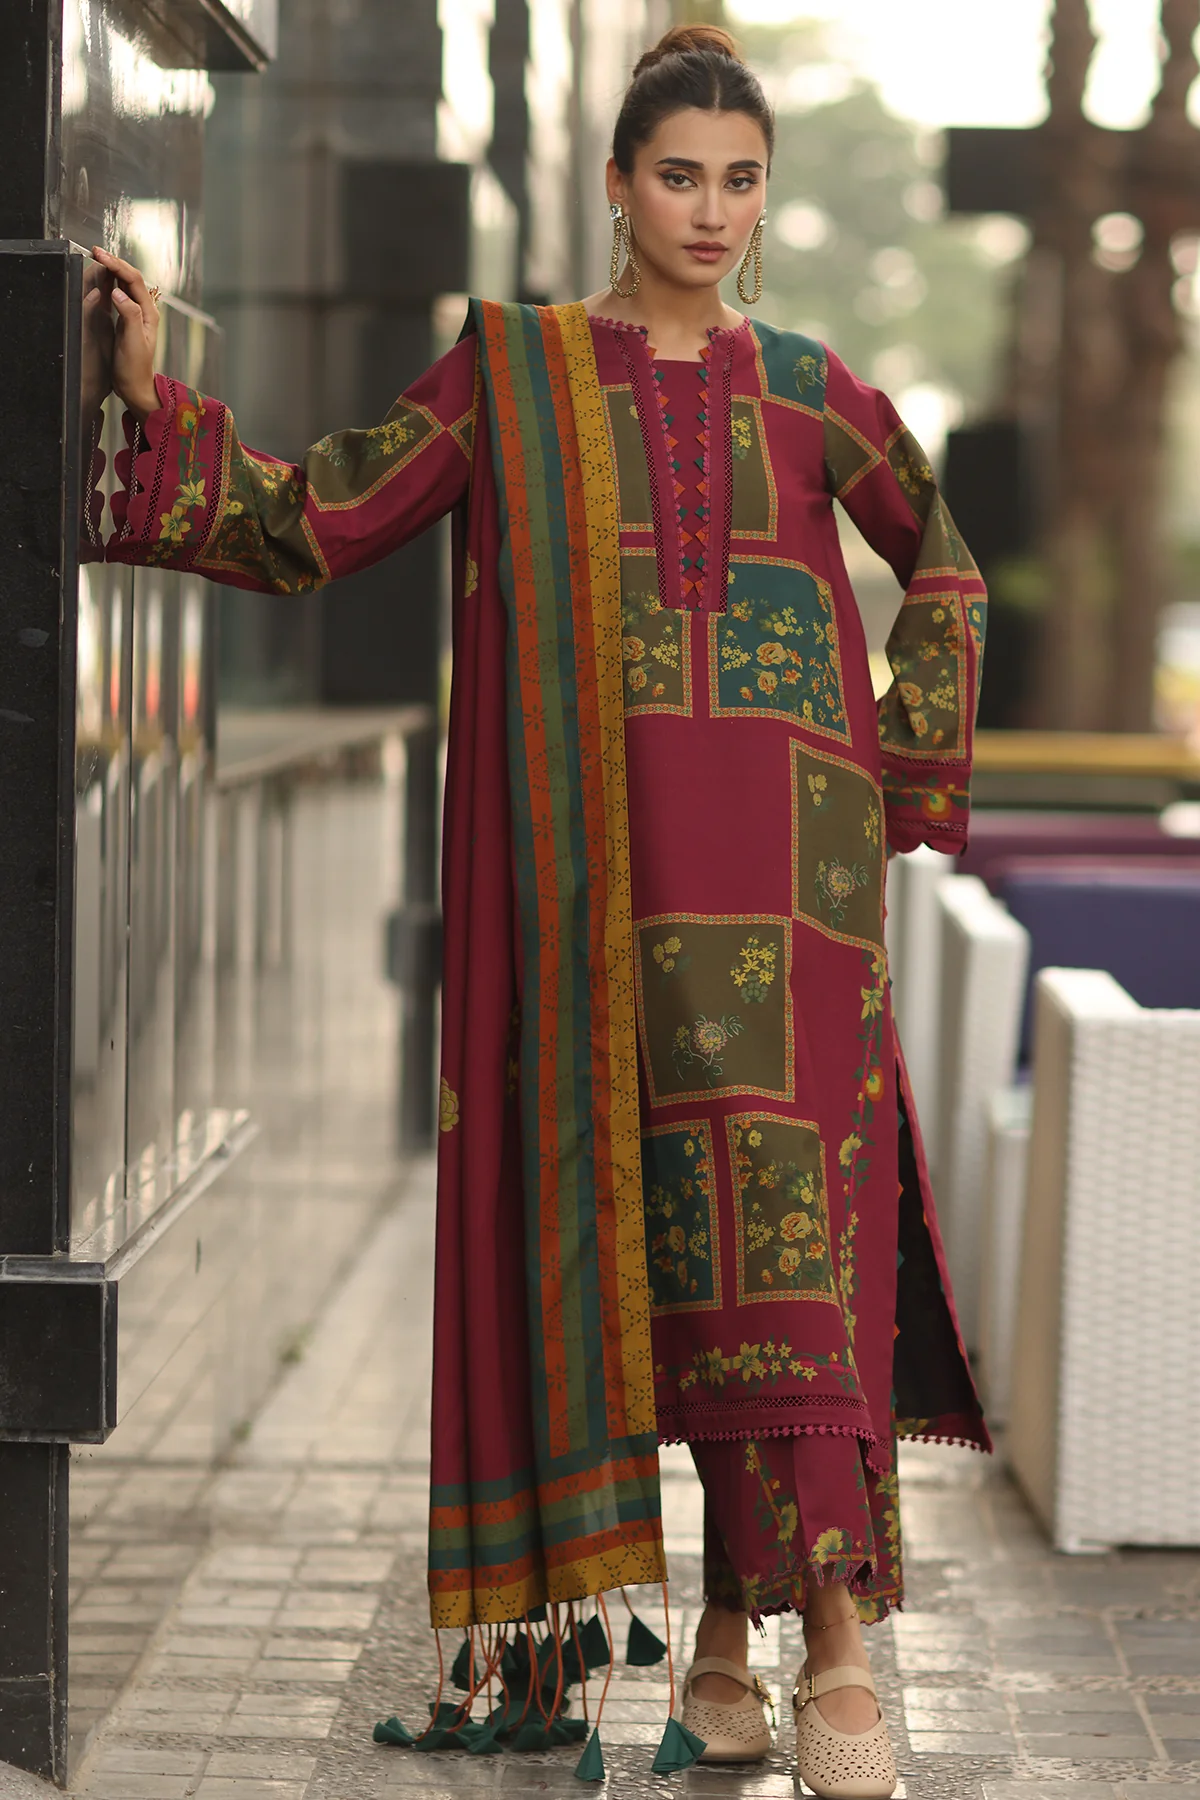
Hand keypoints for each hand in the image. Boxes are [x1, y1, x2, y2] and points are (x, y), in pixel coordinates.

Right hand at [91, 246, 159, 421]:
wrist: (134, 386)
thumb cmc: (135, 368)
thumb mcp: (132, 341)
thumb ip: (128, 315)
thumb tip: (117, 292)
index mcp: (148, 313)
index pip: (133, 280)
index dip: (117, 265)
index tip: (100, 255)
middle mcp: (144, 310)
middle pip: (131, 278)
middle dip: (114, 262)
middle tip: (95, 251)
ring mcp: (136, 314)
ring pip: (125, 284)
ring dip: (113, 269)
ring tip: (98, 258)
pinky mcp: (127, 320)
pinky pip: (120, 294)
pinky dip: (111, 282)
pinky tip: (103, 278)